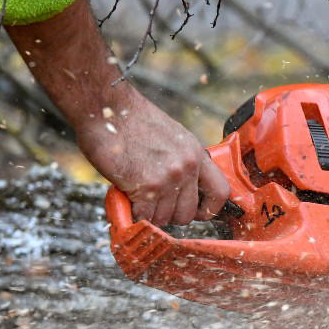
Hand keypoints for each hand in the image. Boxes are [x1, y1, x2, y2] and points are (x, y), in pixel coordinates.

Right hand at [76, 88, 229, 225]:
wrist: (108, 109)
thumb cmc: (133, 121)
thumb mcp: (173, 138)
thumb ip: (182, 161)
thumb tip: (183, 188)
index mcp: (196, 154)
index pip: (220, 192)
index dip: (209, 209)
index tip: (196, 212)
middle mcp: (187, 167)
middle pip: (188, 213)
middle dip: (170, 214)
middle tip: (154, 203)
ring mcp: (169, 179)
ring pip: (165, 218)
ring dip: (149, 213)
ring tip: (137, 194)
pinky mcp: (147, 188)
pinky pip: (145, 217)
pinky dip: (134, 213)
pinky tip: (128, 198)